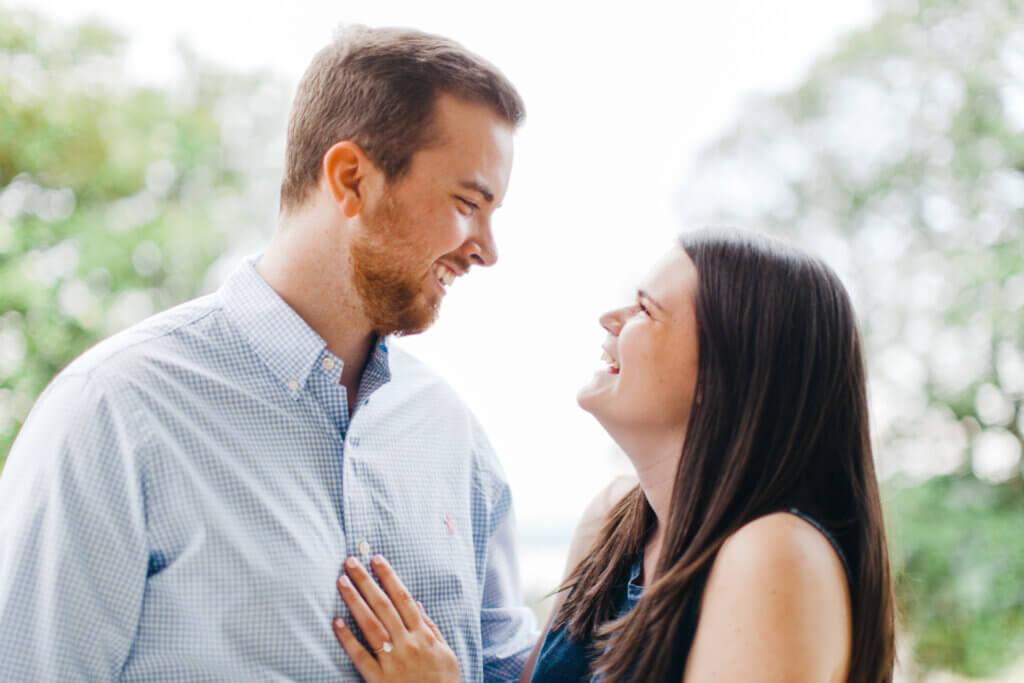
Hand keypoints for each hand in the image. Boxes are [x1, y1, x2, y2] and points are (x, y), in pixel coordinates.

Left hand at [333, 555, 459, 682]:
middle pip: (382, 606)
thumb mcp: (445, 653)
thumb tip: (416, 603)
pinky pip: (359, 655)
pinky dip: (347, 638)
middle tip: (351, 562)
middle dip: (366, 581)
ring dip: (355, 601)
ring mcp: (391, 661)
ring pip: (370, 625)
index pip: (402, 598)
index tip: (376, 560)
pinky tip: (336, 621)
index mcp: (423, 635)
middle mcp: (406, 643)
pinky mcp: (378, 679)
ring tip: (342, 581)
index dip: (389, 577)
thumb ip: (430, 627)